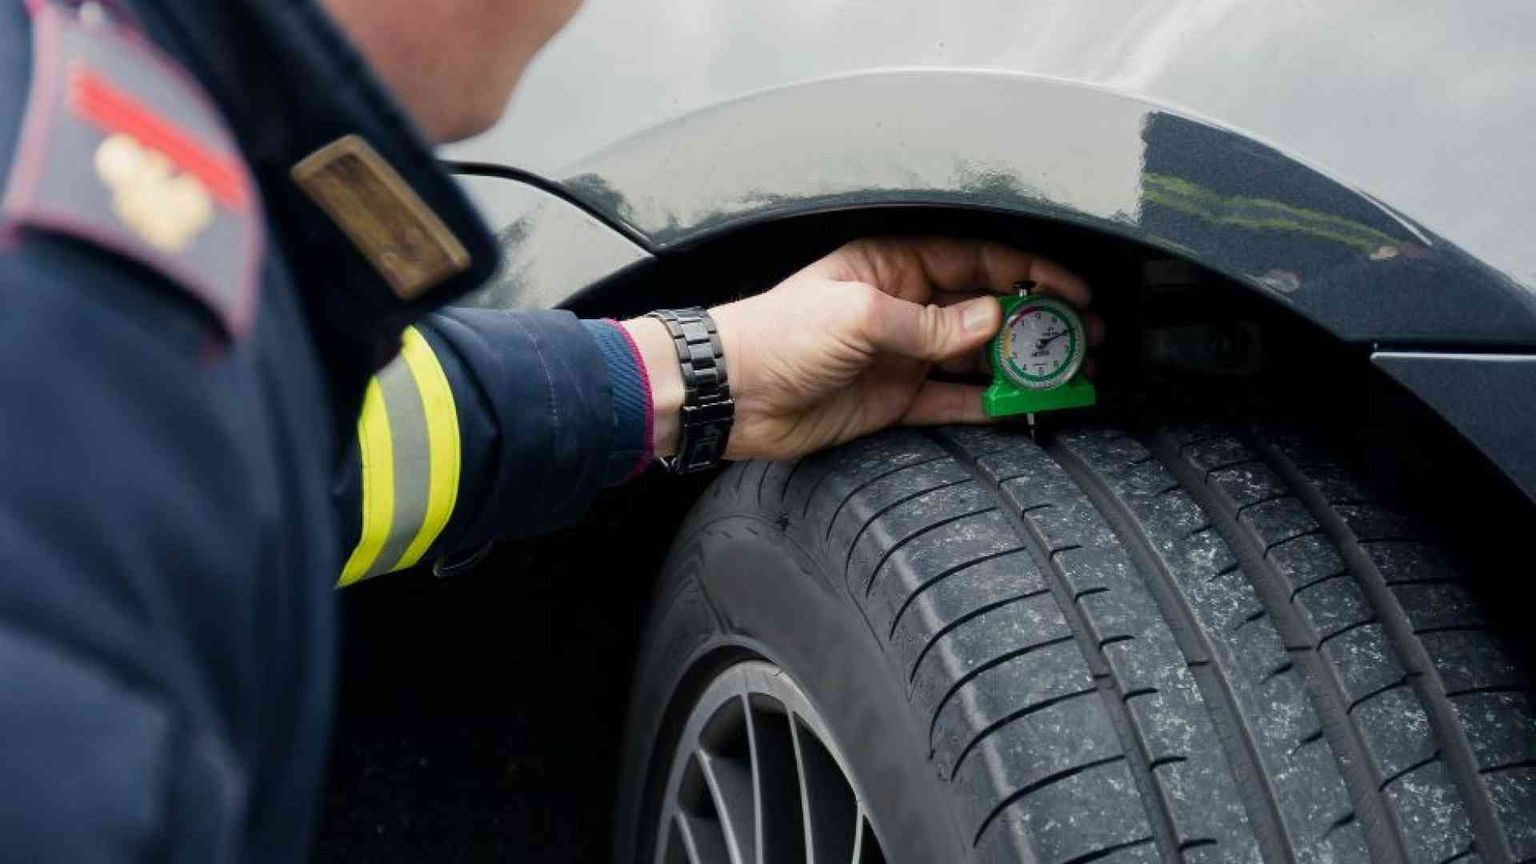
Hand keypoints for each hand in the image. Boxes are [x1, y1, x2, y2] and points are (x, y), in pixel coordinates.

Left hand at [624, 236, 1099, 461]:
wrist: (730, 395)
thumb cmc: (778, 335)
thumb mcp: (861, 315)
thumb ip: (932, 323)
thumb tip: (992, 320)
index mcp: (893, 265)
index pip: (977, 261)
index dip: (1029, 273)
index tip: (1073, 292)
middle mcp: (903, 306)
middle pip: (986, 310)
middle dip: (1038, 323)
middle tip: (1085, 339)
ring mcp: (902, 355)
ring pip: (977, 358)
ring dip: (1022, 367)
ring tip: (1069, 376)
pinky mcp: (894, 400)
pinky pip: (953, 401)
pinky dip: (988, 405)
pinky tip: (1023, 409)